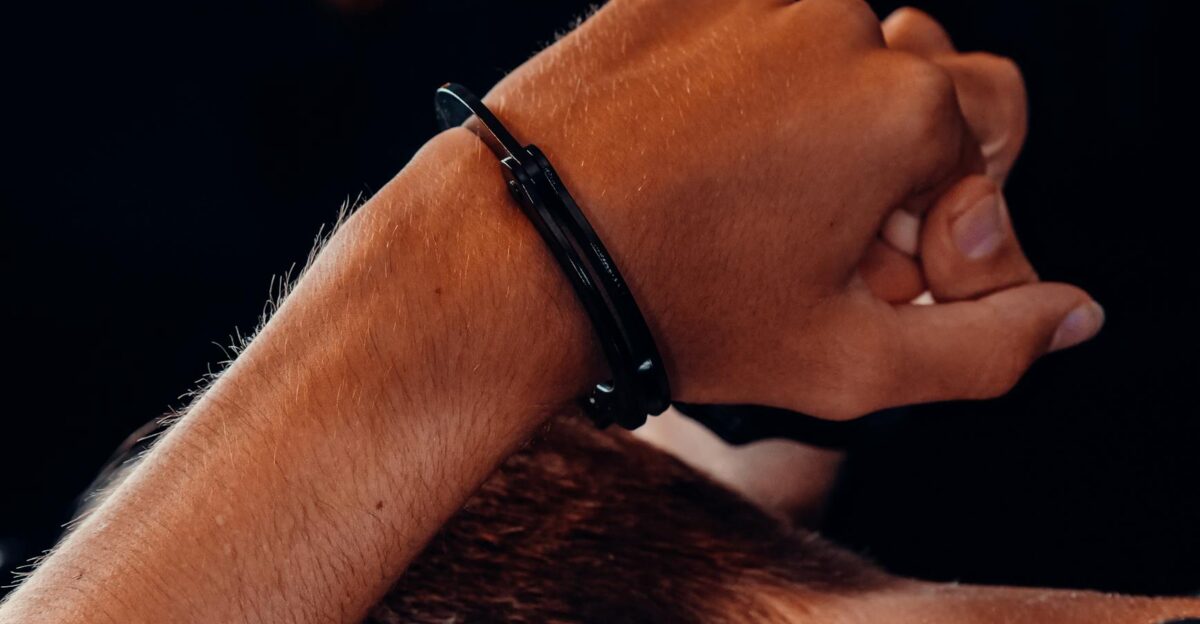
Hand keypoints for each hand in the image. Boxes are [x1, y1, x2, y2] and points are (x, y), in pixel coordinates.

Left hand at [483, 0, 1101, 418]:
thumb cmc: (680, 310)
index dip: (954, 206)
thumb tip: (1072, 310)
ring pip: (833, 46)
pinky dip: (745, 74)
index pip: (990, 134)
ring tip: (754, 192)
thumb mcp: (847, 364)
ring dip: (821, 111)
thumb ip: (985, 346)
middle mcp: (840, 23)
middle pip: (921, 77)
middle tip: (831, 228)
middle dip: (900, 153)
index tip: (890, 263)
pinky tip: (699, 144)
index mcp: (902, 105)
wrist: (517, 255)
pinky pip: (748, 19)